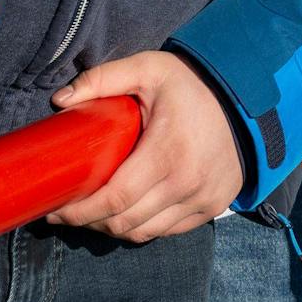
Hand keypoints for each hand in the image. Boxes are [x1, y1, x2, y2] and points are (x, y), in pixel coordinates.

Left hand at [48, 51, 243, 241]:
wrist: (245, 98)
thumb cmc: (191, 83)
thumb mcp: (148, 69)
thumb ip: (103, 79)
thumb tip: (59, 101)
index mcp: (168, 152)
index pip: (115, 198)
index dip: (80, 211)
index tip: (56, 208)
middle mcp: (187, 183)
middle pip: (125, 222)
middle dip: (89, 222)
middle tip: (66, 210)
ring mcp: (202, 200)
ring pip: (143, 232)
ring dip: (113, 228)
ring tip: (92, 213)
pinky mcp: (211, 207)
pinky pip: (166, 230)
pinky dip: (141, 227)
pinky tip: (126, 212)